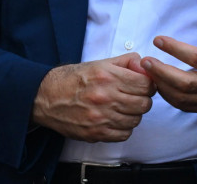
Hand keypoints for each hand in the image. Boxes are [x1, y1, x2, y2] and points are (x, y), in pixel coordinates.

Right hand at [31, 53, 154, 142]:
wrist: (47, 96)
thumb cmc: (74, 79)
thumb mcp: (100, 63)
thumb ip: (127, 62)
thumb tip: (146, 65)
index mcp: (108, 77)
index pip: (146, 85)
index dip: (149, 84)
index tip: (143, 85)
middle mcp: (105, 98)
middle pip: (144, 104)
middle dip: (144, 99)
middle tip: (135, 97)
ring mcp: (100, 118)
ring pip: (136, 120)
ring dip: (134, 114)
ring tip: (124, 108)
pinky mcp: (95, 134)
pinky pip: (124, 135)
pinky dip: (124, 128)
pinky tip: (116, 119)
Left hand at [142, 0, 196, 113]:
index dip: (176, 49)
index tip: (158, 40)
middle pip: (185, 83)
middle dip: (162, 72)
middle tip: (145, 61)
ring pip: (182, 98)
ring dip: (162, 86)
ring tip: (148, 72)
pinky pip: (185, 106)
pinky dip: (169, 98)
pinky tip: (160, 85)